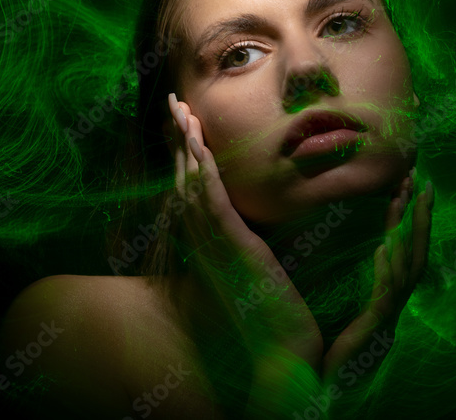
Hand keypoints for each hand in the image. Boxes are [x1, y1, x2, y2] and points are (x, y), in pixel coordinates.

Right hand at [167, 93, 323, 368]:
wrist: (280, 351)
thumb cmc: (276, 315)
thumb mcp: (262, 268)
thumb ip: (256, 240)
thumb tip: (266, 218)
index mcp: (212, 242)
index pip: (194, 187)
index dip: (186, 153)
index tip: (186, 123)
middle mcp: (205, 239)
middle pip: (185, 177)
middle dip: (180, 139)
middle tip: (174, 104)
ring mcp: (214, 242)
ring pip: (193, 182)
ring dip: (187, 144)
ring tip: (182, 111)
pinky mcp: (231, 244)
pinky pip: (211, 199)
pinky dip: (203, 169)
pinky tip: (199, 144)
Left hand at [320, 169, 433, 389]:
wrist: (311, 384)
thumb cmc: (322, 347)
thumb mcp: (339, 304)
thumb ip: (349, 278)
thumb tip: (349, 243)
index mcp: (384, 297)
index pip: (402, 251)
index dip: (407, 219)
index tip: (407, 185)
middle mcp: (392, 305)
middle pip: (415, 254)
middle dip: (420, 217)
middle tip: (421, 181)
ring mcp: (386, 318)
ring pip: (406, 270)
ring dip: (406, 234)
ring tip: (404, 200)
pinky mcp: (373, 330)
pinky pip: (384, 297)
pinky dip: (386, 271)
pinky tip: (383, 247)